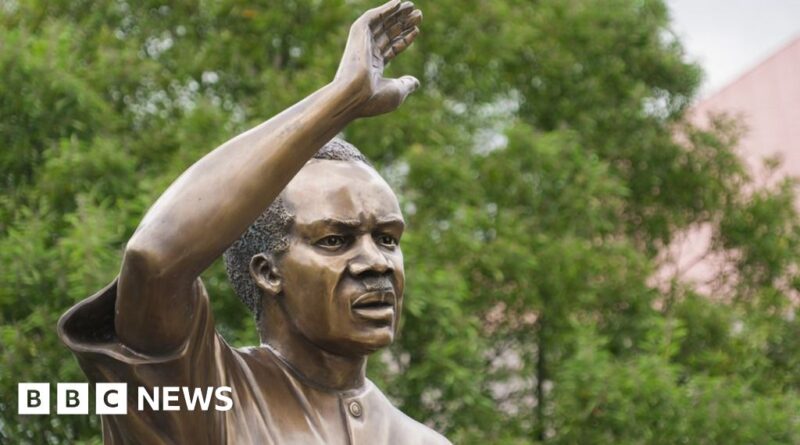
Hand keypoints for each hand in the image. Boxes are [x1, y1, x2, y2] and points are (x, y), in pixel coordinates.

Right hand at [335, 0, 421, 117]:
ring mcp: (362, 43)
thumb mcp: (397, 91)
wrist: (356, 94)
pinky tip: (398, 2)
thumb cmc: (374, 98)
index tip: (417, 29)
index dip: (404, 38)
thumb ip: (407, 84)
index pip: (391, 48)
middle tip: (418, 14)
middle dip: (403, 24)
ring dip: (397, 14)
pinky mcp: (358, 33)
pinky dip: (385, 9)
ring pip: (382, 24)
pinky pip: (373, 16)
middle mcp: (366, 53)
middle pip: (388, 34)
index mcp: (373, 67)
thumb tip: (416, 82)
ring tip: (412, 6)